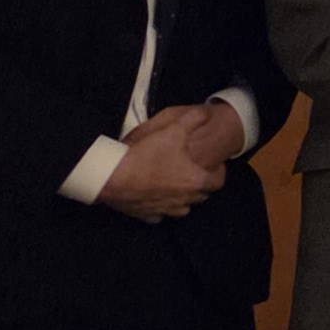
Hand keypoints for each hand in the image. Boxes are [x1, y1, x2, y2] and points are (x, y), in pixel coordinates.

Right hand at [98, 103, 240, 219]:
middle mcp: (185, 200)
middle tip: (191, 170)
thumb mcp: (173, 130)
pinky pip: (160, 215)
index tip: (212, 165)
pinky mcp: (148, 216)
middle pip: (201, 195)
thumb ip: (193, 119)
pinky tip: (154, 196)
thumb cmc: (147, 154)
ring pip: (183, 208)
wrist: (112, 176)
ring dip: (183, 198)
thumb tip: (206, 112)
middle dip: (200, 184)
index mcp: (196, 181)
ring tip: (175, 184)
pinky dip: (160, 207)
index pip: (218, 181)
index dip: (217, 172)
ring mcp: (166, 211)